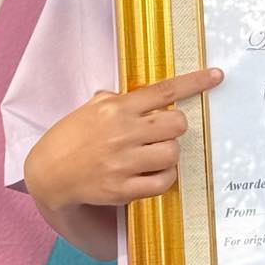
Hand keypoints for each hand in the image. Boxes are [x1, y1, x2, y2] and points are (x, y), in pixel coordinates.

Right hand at [23, 68, 221, 210]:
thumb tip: (141, 96)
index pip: (165, 90)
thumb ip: (117, 100)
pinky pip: (162, 182)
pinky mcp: (122, 189)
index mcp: (117, 107)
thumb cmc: (70, 137)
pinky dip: (164, 178)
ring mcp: (123, 162)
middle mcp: (122, 132)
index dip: (195, 82)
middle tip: (162, 134)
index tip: (217, 76)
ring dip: (169, 154)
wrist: (48, 173)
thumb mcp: (90, 109)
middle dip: (175, 128)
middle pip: (177, 124)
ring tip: (153, 156)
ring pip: (172, 153)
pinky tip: (152, 174)